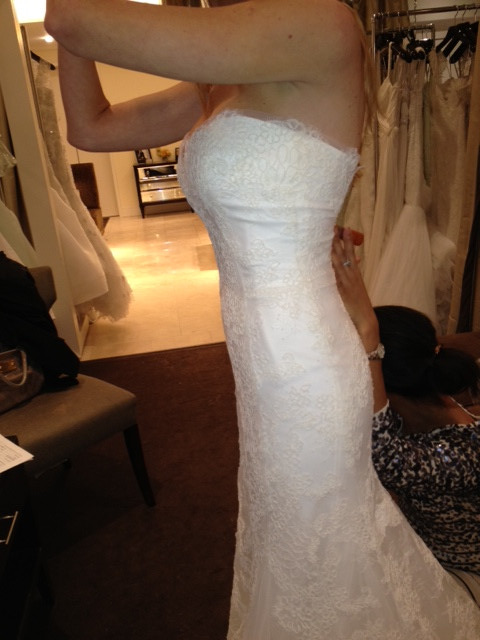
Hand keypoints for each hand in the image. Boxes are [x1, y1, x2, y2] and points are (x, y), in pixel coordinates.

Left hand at [331, 226, 378, 350]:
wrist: (366, 321)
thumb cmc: (359, 306)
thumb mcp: (356, 288)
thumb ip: (352, 276)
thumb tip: (353, 263)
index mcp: (356, 274)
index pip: (350, 254)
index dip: (346, 241)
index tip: (343, 229)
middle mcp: (353, 276)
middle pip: (346, 254)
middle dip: (340, 240)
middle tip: (336, 227)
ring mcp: (348, 282)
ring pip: (342, 262)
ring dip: (337, 248)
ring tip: (333, 236)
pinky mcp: (344, 290)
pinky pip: (338, 275)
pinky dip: (335, 265)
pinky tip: (332, 257)